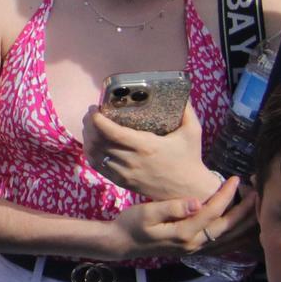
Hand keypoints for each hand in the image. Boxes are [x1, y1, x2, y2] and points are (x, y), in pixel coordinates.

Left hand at [83, 103, 216, 200]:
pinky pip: (98, 167)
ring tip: (90, 126)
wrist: (189, 190)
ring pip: (95, 154)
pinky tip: (92, 143)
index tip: (94, 108)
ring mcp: (124, 173)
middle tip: (91, 114)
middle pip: (98, 142)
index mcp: (146, 146)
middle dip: (89, 125)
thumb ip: (186, 110)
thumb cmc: (190, 158)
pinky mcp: (122, 182)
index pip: (112, 132)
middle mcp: (131, 160)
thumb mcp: (192, 131)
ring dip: (88, 138)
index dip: (97, 119)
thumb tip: (180, 91)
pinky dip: (91, 153)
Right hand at [106, 176, 251, 260]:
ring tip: (259, 207)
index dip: (227, 195)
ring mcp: (197, 250)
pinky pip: (225, 245)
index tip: (236, 178)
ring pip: (231, 239)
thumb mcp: (146, 212)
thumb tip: (197, 202)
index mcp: (184, 233)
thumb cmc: (132, 224)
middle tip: (258, 191)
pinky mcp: (196, 250)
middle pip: (229, 227)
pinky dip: (240, 237)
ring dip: (247, 224)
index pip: (213, 212)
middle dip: (246, 209)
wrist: (122, 244)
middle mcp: (195, 244)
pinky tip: (248, 228)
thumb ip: (172, 207)